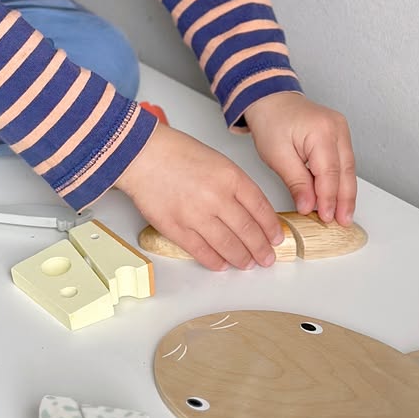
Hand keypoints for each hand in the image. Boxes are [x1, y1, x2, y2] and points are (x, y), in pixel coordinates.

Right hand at [114, 123, 282, 270]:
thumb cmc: (177, 154)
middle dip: (261, 249)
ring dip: (241, 258)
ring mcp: (196, 215)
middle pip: (248, 231)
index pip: (260, 209)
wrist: (142, 155)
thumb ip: (235, 186)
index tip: (276, 238)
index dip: (271, 228)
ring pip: (228, 246)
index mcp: (231, 177)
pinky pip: (201, 251)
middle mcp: (216, 197)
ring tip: (247, 264)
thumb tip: (251, 213)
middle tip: (267, 258)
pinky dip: (215, 261)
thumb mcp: (217, 161)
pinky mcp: (176, 229)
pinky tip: (222, 264)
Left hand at [244, 93, 356, 225]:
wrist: (270, 100)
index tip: (325, 216)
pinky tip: (338, 196)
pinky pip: (344, 161)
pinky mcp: (339, 134)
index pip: (329, 172)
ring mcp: (341, 129)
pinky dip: (341, 180)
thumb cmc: (271, 121)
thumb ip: (296, 182)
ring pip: (348, 168)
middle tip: (342, 221)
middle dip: (344, 199)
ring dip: (345, 192)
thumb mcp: (277, 155)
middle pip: (346, 171)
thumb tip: (309, 205)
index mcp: (321, 130)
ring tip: (343, 215)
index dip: (328, 198)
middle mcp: (337, 128)